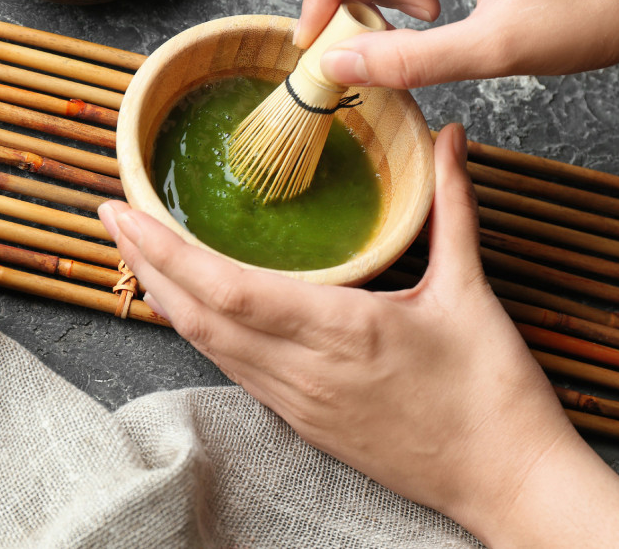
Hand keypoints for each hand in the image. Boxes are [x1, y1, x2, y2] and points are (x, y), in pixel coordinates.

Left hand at [99, 123, 618, 545]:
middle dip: (146, 264)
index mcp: (342, 332)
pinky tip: (186, 307)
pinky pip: (232, 369)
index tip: (126, 210)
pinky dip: (198, 331)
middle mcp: (303, 372)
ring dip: (165, 297)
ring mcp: (297, 403)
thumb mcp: (472, 291)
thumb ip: (454, 206)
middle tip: (112, 215)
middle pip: (197, 316)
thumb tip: (451, 137)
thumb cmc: (492, 392)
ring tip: (137, 252)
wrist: (506, 482)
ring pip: (207, 347)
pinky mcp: (301, 421)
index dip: (167, 250)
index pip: (227, 288)